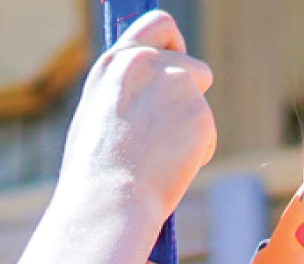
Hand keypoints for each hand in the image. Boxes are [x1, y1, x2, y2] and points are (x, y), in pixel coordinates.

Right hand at [61, 10, 216, 221]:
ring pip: (200, 104)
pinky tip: (169, 169)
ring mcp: (176, 85)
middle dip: (193, 94)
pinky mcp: (199, 113)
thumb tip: (151, 98)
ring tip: (159, 157)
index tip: (180, 62)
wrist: (110, 198)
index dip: (176, 44)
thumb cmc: (96, 171)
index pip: (159, 26)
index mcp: (116, 62)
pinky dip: (195, 154)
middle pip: (194, 68)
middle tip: (175, 129)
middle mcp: (148, 63)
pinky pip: (207, 135)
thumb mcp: (100, 115)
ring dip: (190, 127)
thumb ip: (127, 93)